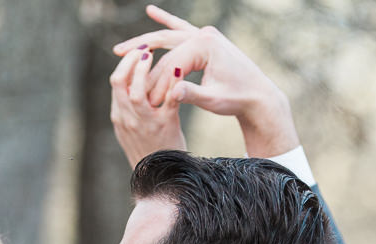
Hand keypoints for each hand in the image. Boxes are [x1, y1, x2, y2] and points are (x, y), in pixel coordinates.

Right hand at [113, 5, 299, 157]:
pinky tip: (151, 11)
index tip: (144, 98)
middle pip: (165, 42)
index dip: (155, 80)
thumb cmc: (237, 99)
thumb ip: (191, 94)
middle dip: (140, 52)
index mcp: (206, 45)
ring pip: (170, 36)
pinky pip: (182, 29)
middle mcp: (205, 34)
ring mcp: (206, 34)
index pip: (171, 61)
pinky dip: (167, 21)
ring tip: (122, 48)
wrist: (258, 95)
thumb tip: (172, 93)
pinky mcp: (207, 38)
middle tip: (117, 56)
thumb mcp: (213, 100)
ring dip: (147, 40)